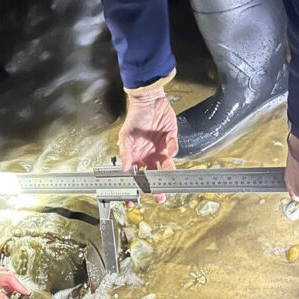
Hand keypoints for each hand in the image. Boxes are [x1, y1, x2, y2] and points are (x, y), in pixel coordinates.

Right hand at [120, 88, 178, 202]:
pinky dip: (173, 150)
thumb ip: (126, 153)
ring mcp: (161, 148)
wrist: (149, 101)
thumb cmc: (135, 117)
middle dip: (157, 187)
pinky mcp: (171, 139)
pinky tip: (170, 151)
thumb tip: (125, 169)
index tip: (134, 198)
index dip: (136, 186)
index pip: (137, 175)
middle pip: (153, 175)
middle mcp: (149, 155)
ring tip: (169, 176)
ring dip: (168, 172)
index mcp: (137, 156)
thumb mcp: (126, 136)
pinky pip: (173, 148)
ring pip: (166, 165)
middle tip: (160, 196)